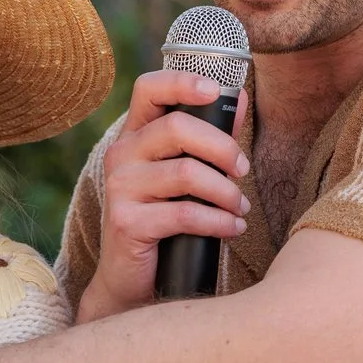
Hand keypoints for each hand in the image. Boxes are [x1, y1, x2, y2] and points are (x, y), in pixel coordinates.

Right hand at [78, 69, 250, 322]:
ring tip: (239, 207)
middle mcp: (120, 155)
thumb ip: (209, 137)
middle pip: (177, 128)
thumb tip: (239, 98)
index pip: (148, 88)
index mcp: (134, 135)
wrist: (130, 280)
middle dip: (223, 149)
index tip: (216, 90)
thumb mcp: (184, 174)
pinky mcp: (127, 222)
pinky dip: (219, 222)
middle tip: (242, 171)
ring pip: (187, 173)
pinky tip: (232, 229)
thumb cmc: (163, 220)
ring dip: (226, 192)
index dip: (182, 81)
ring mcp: (120, 188)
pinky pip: (184, 214)